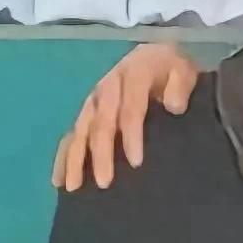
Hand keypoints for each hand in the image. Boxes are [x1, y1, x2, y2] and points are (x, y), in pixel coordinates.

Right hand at [50, 42, 199, 191]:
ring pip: (81, 130)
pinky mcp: (86, 111)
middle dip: (101, 154)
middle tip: (104, 183)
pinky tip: (58, 180)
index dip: (132, 136)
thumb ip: (181, 86)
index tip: (136, 163)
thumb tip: (174, 106)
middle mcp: (108, 87)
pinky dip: (64, 157)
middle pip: (102, 123)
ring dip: (75, 158)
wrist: (154, 56)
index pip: (131, 109)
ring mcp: (94, 100)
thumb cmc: (171, 69)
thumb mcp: (183, 70)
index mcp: (133, 74)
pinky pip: (71, 134)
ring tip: (73, 187)